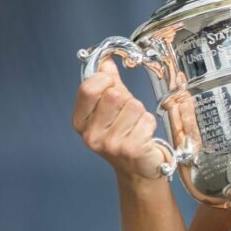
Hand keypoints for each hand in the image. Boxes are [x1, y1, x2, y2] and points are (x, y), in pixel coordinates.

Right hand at [72, 59, 165, 180]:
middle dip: (127, 99)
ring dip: (140, 113)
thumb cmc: (124, 135)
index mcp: (81, 121)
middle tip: (127, 115)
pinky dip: (149, 124)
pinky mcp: (131, 149)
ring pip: (134, 105)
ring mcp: (110, 144)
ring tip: (136, 126)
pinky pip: (146, 120)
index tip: (113, 86)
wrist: (138, 168)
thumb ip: (108, 83)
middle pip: (114, 95)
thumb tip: (105, 62)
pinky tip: (144, 135)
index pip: (89, 87)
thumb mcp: (112, 108)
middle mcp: (91, 135)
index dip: (105, 80)